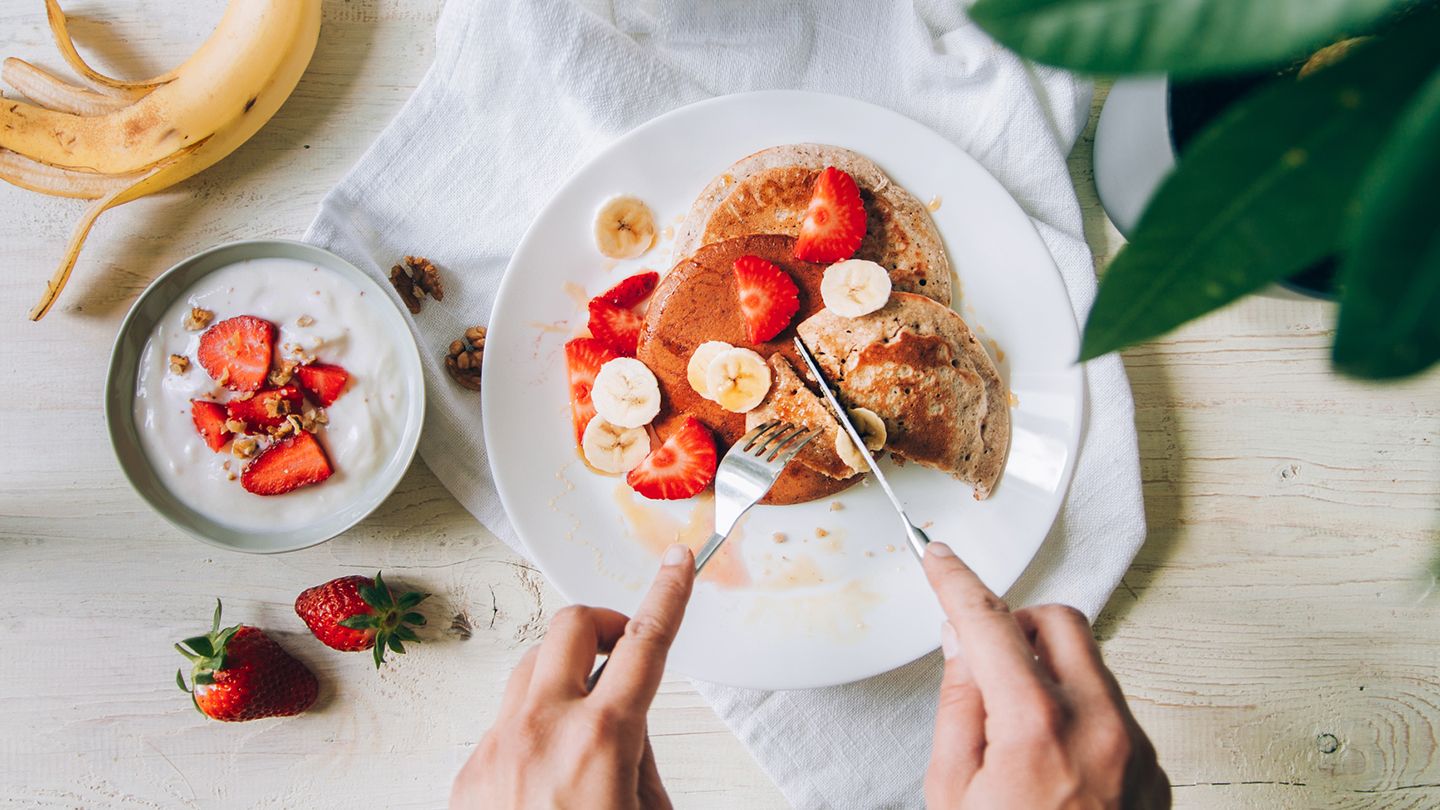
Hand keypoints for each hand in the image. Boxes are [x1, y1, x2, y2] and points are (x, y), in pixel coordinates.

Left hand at [451, 544, 695, 809]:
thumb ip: (641, 757)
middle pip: (573, 625)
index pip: (645, 641)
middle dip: (605, 625)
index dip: (667, 593)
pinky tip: (547, 771)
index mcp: (600, 739)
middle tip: (623, 649)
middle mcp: (542, 729)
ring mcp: (498, 746)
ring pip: (532, 667)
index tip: (676, 563)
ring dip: (566, 674)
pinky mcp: (470, 771)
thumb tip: (630, 725)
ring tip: (586, 721)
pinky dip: (534, 729)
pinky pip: (506, 721)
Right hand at [921, 542, 1168, 808]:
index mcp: (1038, 730)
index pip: (989, 624)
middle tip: (984, 659)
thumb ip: (960, 707)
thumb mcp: (952, 794)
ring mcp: (1137, 754)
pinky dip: (1078, 715)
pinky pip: (1113, 714)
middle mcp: (1101, 730)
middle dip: (1018, 626)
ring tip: (1014, 734)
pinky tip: (1049, 764)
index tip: (941, 561)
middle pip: (1062, 623)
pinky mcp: (1155, 777)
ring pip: (1093, 668)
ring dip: (1049, 674)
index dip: (958, 584)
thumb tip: (963, 647)